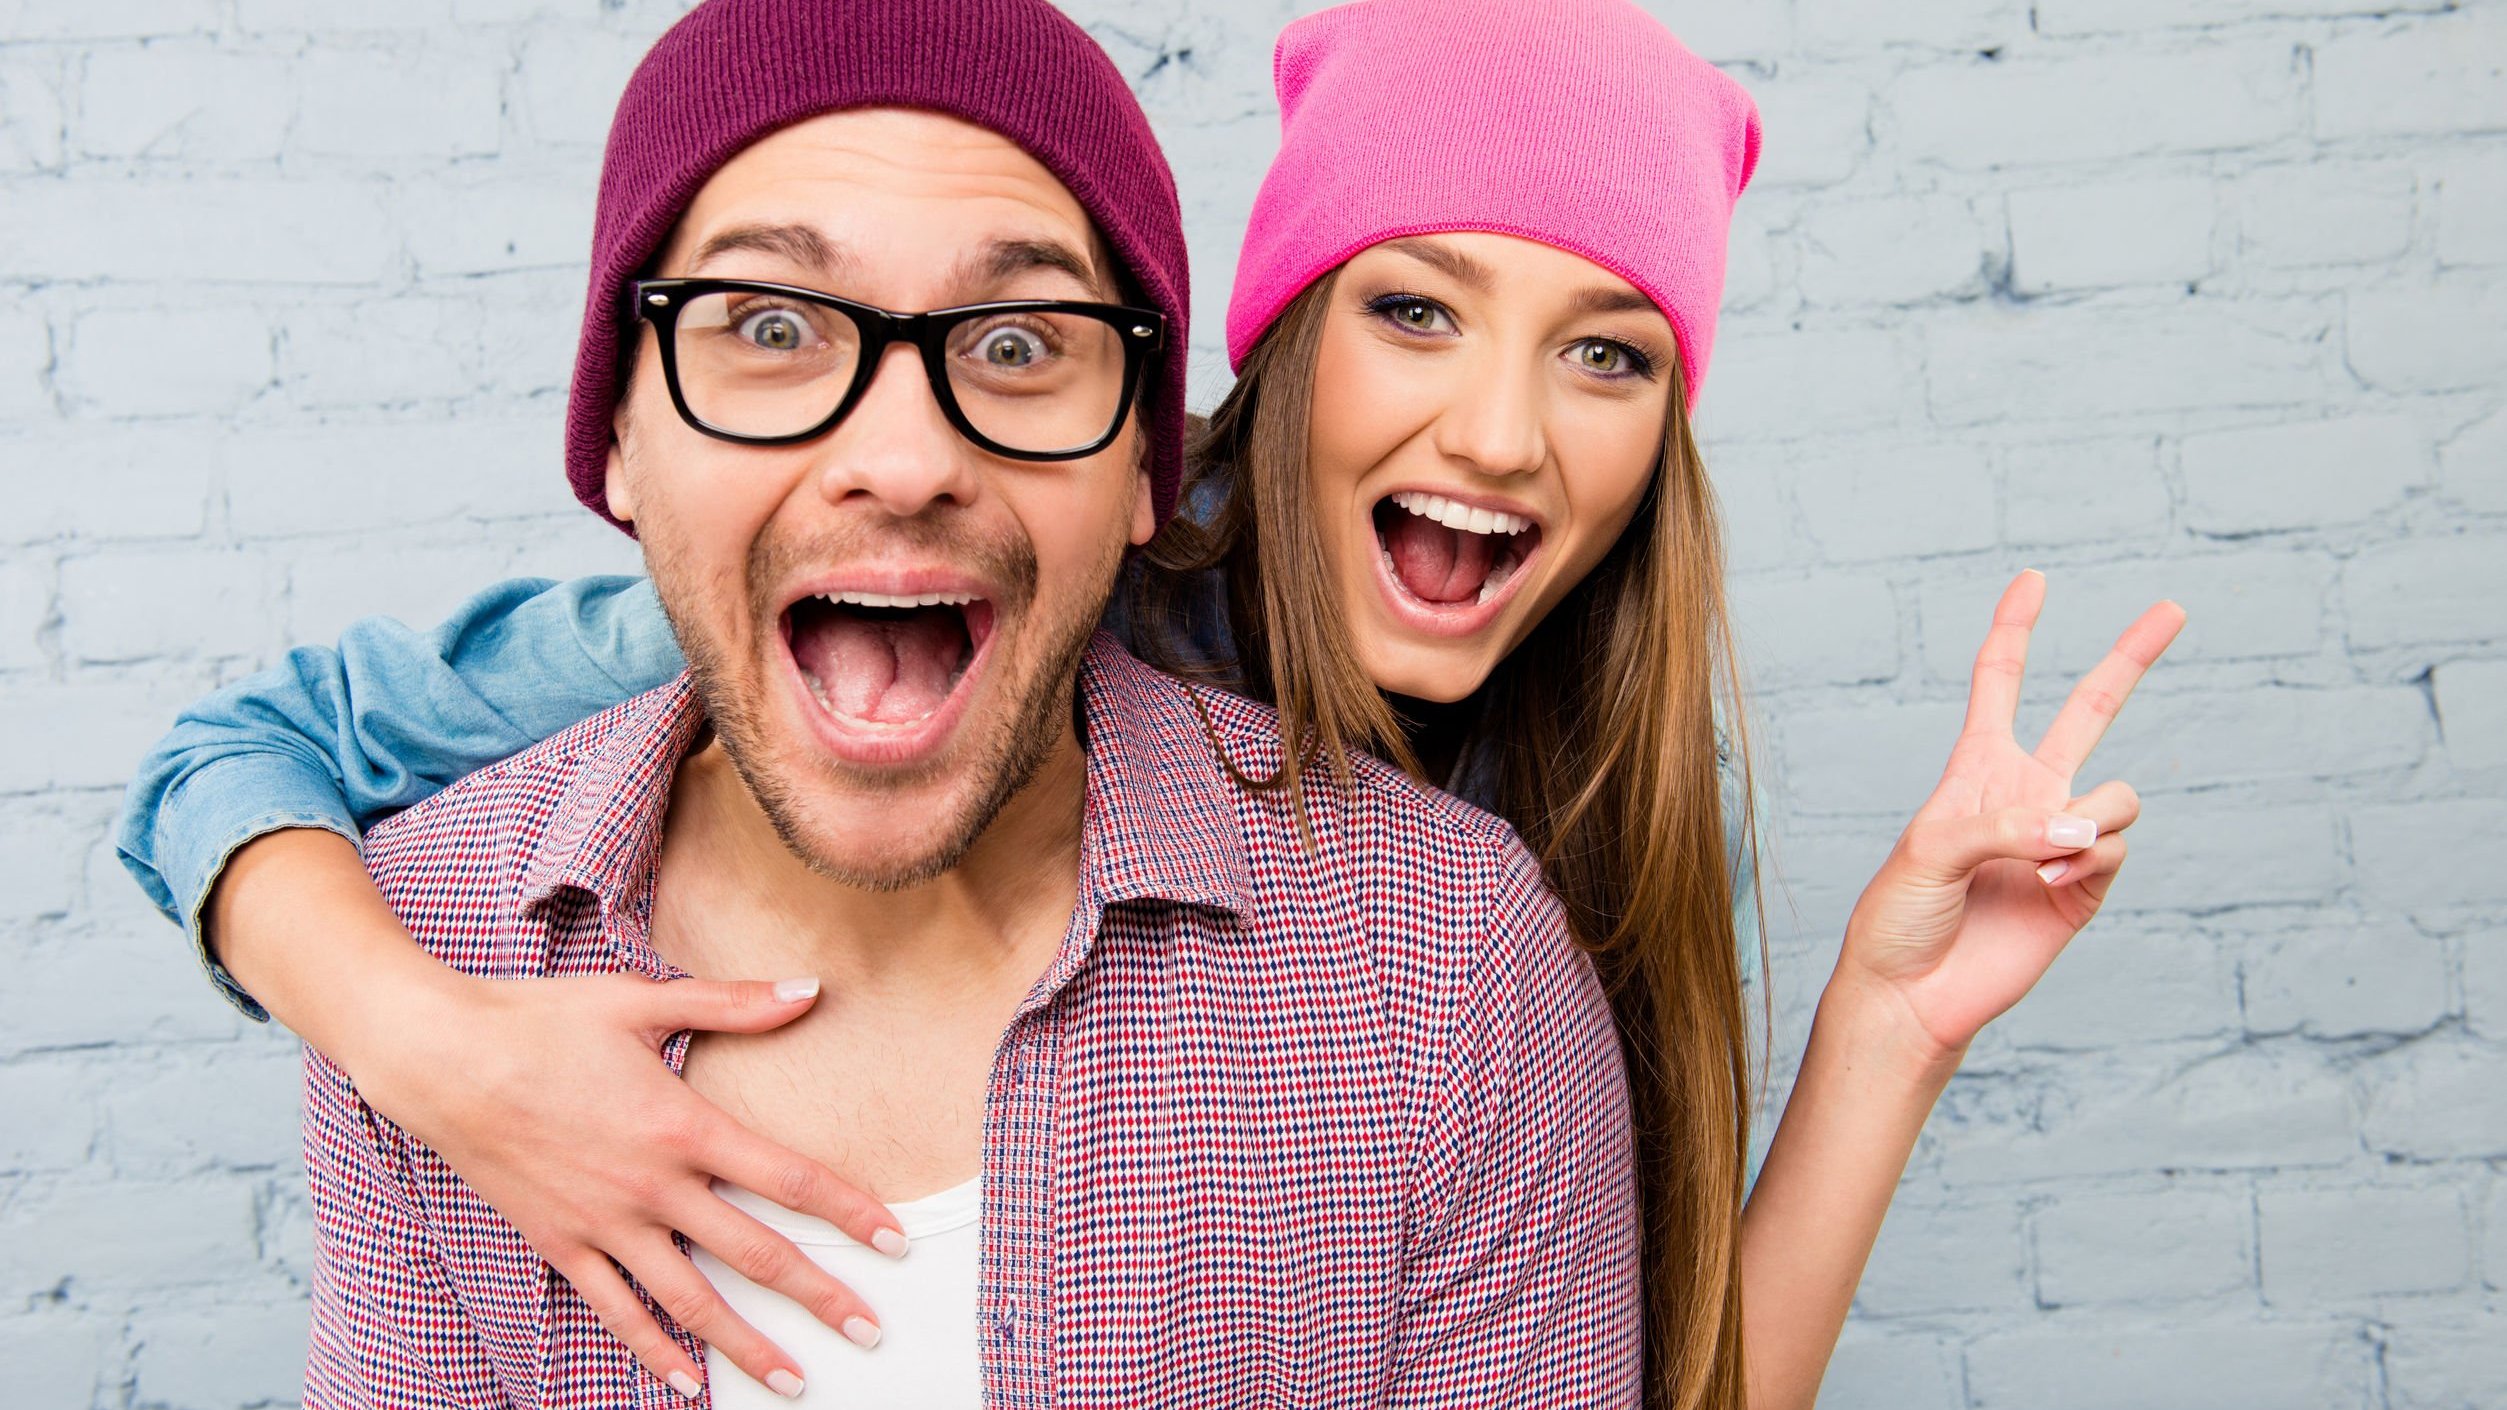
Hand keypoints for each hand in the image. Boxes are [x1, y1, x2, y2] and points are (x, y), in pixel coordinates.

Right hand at [355, 969, 903, 1399]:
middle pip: (753, 1254)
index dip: (848, 1211)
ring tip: (797, 1380)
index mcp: (681, 1126)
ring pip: (690, 1301)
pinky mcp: (561, 1244)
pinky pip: (616, 1311)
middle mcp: (651, 1187)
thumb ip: (731, 1003)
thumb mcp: (640, 999)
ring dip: (747, 1345)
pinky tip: (688, 1385)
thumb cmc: (541, 1021)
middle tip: (871, 1330)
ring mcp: (605, 1224)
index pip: (787, 1178)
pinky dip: (653, 1351)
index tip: (895, 1241)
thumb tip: (811, 988)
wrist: (441, 1059)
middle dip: (819, 1295)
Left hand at [1833, 570, 2186, 1065]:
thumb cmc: (1900, 916)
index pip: (1999, 682)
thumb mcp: (1928, 851)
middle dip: (2131, 657)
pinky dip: (2088, 863)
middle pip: (2091, 709)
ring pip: (2119, 793)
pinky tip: (2051, 889)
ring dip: (2092, 817)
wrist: (1913, 992)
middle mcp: (2028, 794)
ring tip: (2048, 857)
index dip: (2015, 628)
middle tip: (2175, 607)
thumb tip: (2077, 826)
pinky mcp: (2086, 889)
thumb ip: (2001, 825)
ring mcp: (2062, 840)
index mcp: (1977, 769)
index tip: (2033, 579)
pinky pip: (2115, 848)